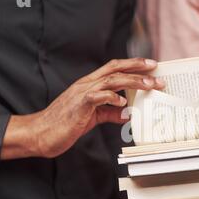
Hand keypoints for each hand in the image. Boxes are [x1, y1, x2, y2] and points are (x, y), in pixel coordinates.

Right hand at [1, 58, 163, 159]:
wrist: (41, 133)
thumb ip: (110, 112)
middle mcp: (87, 84)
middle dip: (138, 69)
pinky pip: (97, 97)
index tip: (151, 67)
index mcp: (90, 84)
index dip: (133, 65)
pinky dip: (112, 98)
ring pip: (111, 80)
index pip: (114, 68)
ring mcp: (82, 93)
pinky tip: (123, 103)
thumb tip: (128, 113)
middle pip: (116, 69)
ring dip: (132, 82)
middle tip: (157, 72)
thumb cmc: (66, 124)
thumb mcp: (93, 116)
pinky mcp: (79, 106)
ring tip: (149, 85)